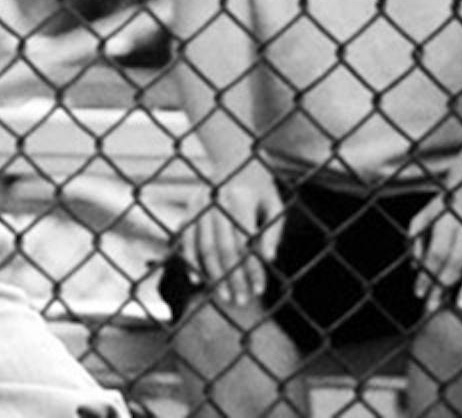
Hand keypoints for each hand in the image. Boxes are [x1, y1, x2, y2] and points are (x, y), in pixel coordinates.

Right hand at [184, 168, 282, 306]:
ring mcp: (201, 203)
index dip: (252, 268)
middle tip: (240, 300)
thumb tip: (268, 260)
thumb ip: (272, 233)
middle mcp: (218, 200)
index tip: (259, 289)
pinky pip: (186, 238)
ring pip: (204, 246)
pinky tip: (197, 279)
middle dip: (232, 277)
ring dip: (213, 275)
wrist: (236, 161)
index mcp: (242, 198)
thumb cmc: (261, 190)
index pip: (247, 242)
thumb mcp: (275, 207)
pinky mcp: (190, 207)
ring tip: (224, 295)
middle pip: (224, 248)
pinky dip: (190, 259)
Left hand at [411, 182, 461, 313]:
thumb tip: (415, 267)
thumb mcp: (424, 214)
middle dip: (445, 285)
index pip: (436, 254)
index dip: (428, 275)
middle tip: (435, 306)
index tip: (420, 293)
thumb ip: (416, 238)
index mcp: (445, 220)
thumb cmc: (446, 205)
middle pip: (457, 260)